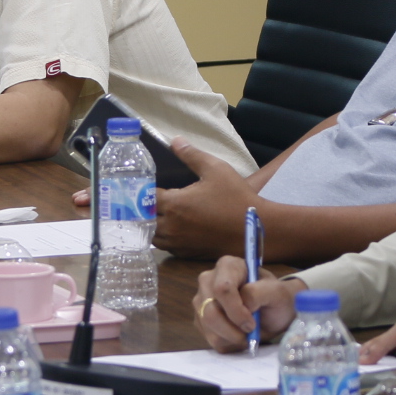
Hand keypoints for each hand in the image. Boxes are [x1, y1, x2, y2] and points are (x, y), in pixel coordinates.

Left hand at [152, 137, 260, 259]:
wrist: (254, 228)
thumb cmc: (236, 197)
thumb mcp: (216, 169)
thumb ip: (192, 155)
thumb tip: (175, 141)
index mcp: (174, 204)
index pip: (145, 198)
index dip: (141, 191)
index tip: (141, 185)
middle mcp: (171, 226)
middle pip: (144, 220)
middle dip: (143, 210)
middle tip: (146, 200)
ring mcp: (179, 243)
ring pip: (153, 236)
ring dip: (152, 226)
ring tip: (157, 215)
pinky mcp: (187, 253)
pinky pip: (167, 247)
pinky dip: (165, 239)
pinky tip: (172, 229)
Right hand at [194, 257, 304, 351]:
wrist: (273, 312)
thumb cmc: (275, 299)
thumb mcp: (276, 292)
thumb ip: (259, 293)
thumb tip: (243, 304)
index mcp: (227, 266)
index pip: (222, 289)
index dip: (236, 310)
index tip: (251, 323)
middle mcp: (208, 280)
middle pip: (210, 311)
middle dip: (232, 328)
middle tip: (250, 332)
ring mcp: (201, 300)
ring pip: (208, 326)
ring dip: (230, 337)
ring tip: (247, 333)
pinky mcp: (200, 319)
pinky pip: (209, 337)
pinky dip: (227, 342)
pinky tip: (239, 335)